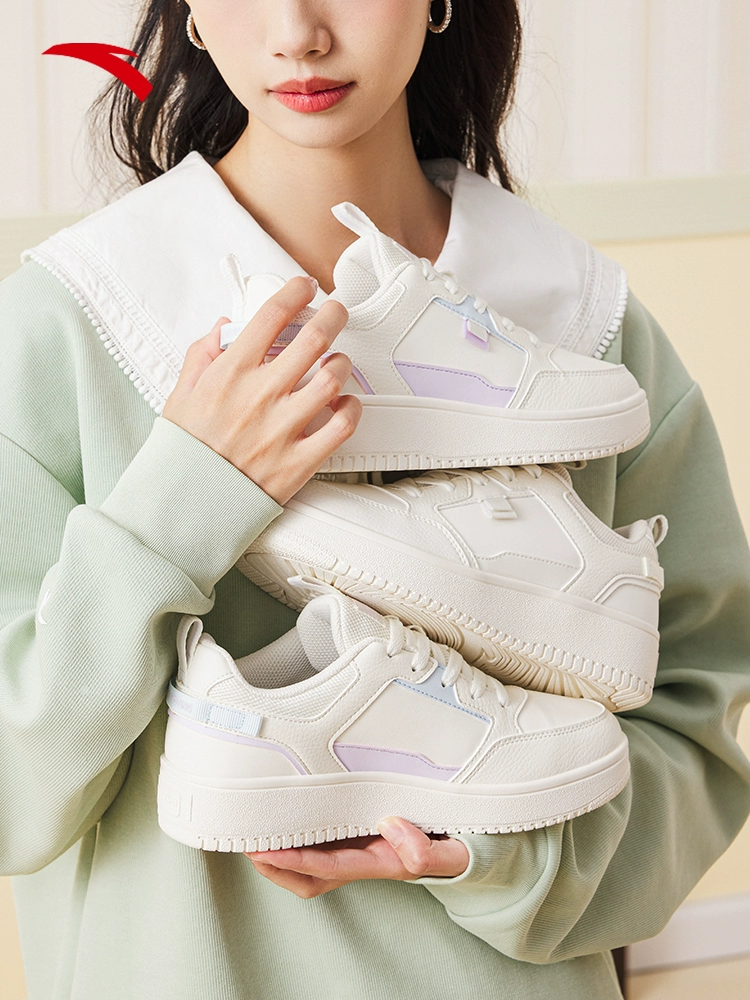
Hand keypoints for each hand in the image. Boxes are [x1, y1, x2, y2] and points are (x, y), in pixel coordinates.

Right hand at [162, 277, 361, 504]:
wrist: (186, 506)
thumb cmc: (183, 453)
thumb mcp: (179, 395)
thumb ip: (202, 355)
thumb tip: (224, 327)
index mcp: (229, 375)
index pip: (270, 315)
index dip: (295, 291)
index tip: (305, 287)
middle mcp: (259, 396)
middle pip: (313, 339)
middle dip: (332, 315)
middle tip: (336, 312)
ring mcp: (282, 428)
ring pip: (331, 379)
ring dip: (341, 364)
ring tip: (337, 363)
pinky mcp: (299, 461)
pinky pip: (341, 427)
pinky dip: (351, 410)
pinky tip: (345, 404)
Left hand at [246, 816, 469, 897]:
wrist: (464, 851)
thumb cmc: (451, 848)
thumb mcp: (447, 852)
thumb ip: (424, 848)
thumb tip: (391, 828)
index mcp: (378, 864)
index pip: (328, 866)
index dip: (295, 860)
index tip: (266, 851)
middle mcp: (361, 862)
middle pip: (307, 879)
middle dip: (274, 867)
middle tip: (245, 845)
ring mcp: (357, 854)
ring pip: (308, 867)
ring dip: (279, 858)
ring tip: (252, 836)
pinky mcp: (357, 841)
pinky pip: (319, 848)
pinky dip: (296, 841)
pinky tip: (282, 823)